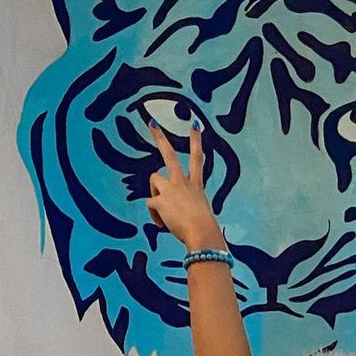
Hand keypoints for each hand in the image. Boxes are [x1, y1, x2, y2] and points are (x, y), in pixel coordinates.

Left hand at [147, 121, 223, 250]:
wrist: (202, 232)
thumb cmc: (204, 228)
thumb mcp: (200, 214)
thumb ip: (189, 208)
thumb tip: (178, 215)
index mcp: (195, 185)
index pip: (197, 159)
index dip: (196, 140)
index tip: (194, 125)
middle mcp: (183, 183)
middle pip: (170, 154)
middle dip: (160, 137)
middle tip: (153, 123)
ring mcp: (171, 189)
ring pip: (154, 177)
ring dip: (155, 190)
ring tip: (162, 205)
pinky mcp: (160, 200)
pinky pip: (151, 204)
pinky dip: (155, 215)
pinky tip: (162, 224)